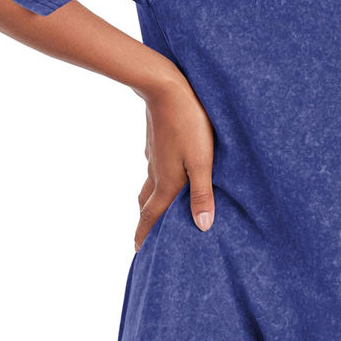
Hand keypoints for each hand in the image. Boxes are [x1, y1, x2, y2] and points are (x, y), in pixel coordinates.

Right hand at [134, 74, 215, 251]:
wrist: (165, 88)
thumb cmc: (189, 125)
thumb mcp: (202, 162)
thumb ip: (202, 194)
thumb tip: (202, 227)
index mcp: (166, 182)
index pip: (151, 216)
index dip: (144, 235)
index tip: (137, 252)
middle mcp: (156, 172)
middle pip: (146, 203)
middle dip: (145, 220)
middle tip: (145, 234)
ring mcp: (153, 155)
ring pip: (149, 184)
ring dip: (150, 199)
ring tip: (157, 207)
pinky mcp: (155, 141)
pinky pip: (153, 166)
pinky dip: (156, 178)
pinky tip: (165, 171)